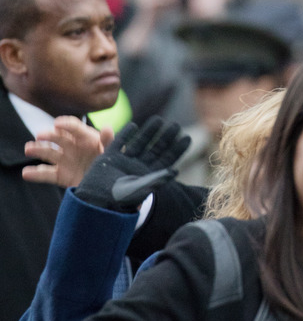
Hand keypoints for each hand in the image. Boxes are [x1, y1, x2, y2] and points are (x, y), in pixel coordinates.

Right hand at [22, 117, 113, 187]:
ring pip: (47, 153)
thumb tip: (108, 128)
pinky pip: (46, 174)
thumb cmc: (113, 164)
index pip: (73, 127)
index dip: (65, 125)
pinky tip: (26, 174)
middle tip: (40, 136)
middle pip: (57, 138)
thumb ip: (109, 142)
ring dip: (36, 149)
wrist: (110, 186)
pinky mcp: (60, 175)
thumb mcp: (112, 153)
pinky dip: (35, 174)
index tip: (57, 125)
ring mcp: (64, 161)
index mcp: (85, 138)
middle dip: (48, 136)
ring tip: (28, 149)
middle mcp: (72, 147)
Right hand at [75, 116, 190, 211]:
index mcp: (150, 176)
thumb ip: (158, 179)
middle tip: (176, 125)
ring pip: (139, 143)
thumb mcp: (142, 188)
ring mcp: (124, 161)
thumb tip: (176, 171)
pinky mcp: (109, 158)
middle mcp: (139, 167)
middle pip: (156, 149)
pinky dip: (125, 135)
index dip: (177, 149)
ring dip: (148, 132)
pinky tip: (133, 125)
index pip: (166, 159)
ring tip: (158, 119)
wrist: (97, 201)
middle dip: (165, 137)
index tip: (187, 138)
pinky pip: (119, 143)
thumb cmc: (122, 199)